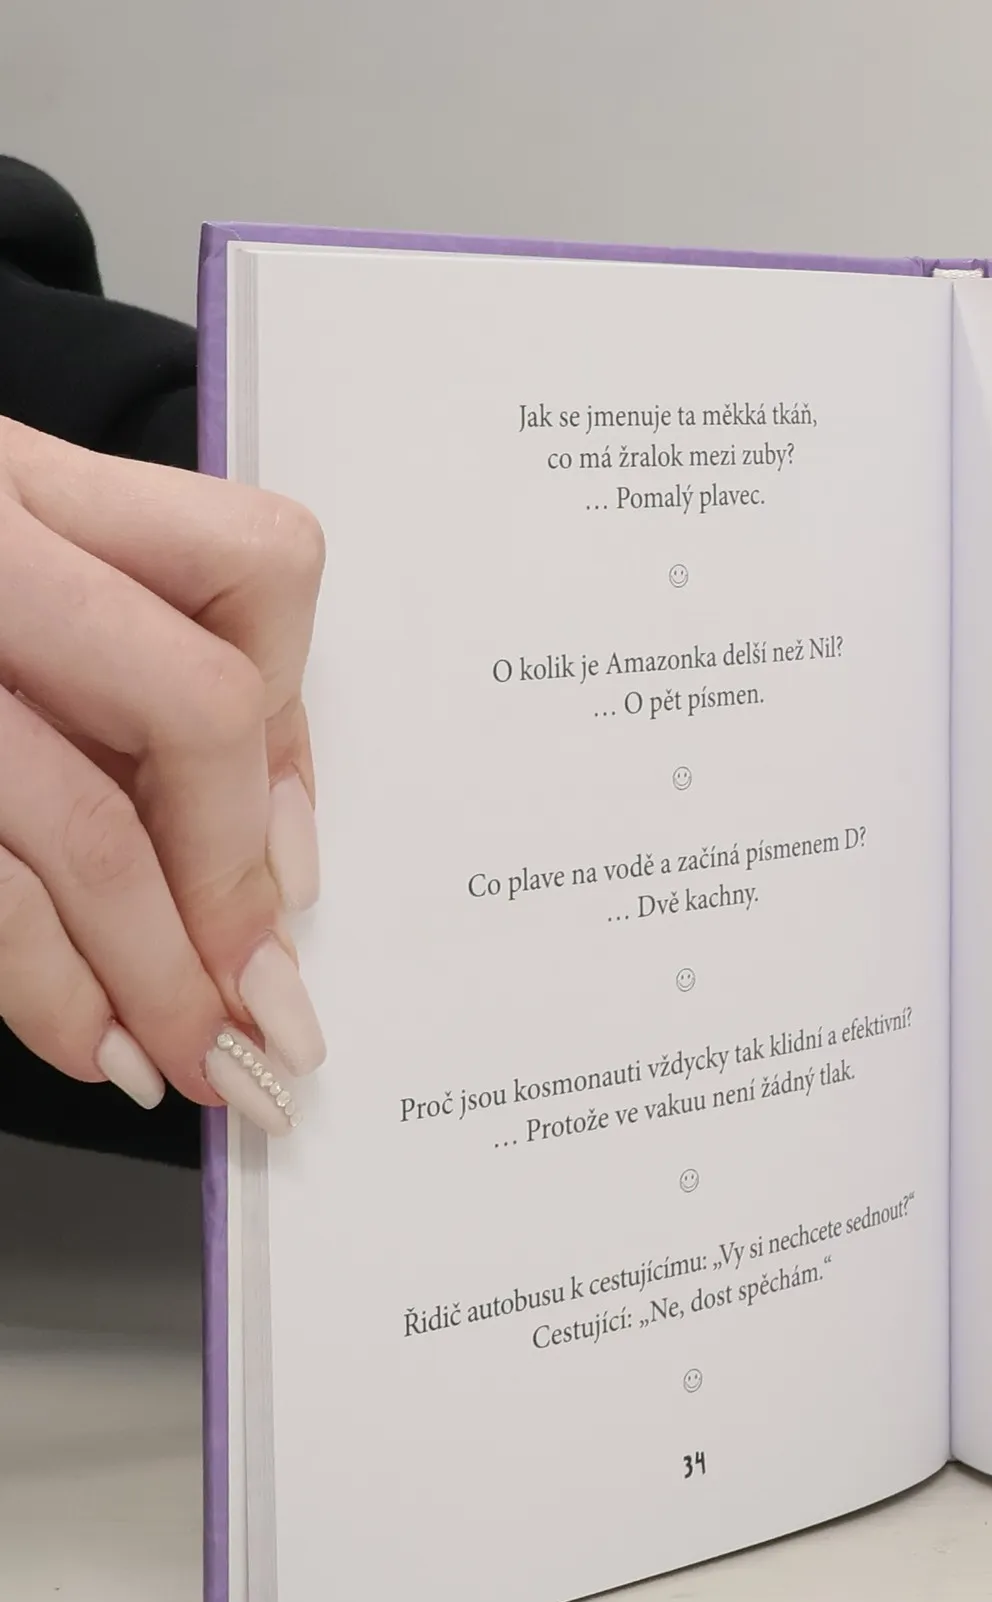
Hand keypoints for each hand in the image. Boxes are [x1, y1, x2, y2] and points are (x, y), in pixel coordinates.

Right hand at [0, 418, 325, 1134]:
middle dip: (236, 881)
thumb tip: (273, 848)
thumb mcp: (10, 578)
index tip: (292, 859)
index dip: (291, 730)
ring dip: (161, 977)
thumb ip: (135, 670)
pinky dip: (51, 991)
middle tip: (260, 997)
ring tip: (197, 1057)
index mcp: (25, 482)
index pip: (256, 570)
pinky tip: (91, 1041)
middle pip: (197, 711)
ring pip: (87, 829)